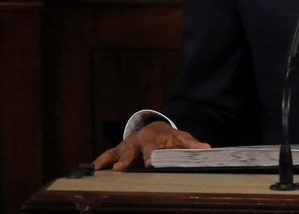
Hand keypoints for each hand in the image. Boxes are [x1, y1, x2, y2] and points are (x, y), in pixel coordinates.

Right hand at [93, 121, 209, 170]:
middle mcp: (137, 141)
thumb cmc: (170, 137)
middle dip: (125, 159)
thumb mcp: (181, 137)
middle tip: (119, 169)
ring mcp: (126, 146)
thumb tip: (207, 148)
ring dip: (107, 160)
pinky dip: (99, 162)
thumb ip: (191, 144)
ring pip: (115, 152)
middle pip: (130, 150)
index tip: (149, 164)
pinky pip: (107, 156)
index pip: (152, 148)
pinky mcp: (118, 151)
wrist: (156, 128)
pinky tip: (91, 170)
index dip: (150, 156)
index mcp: (153, 137)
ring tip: (97, 169)